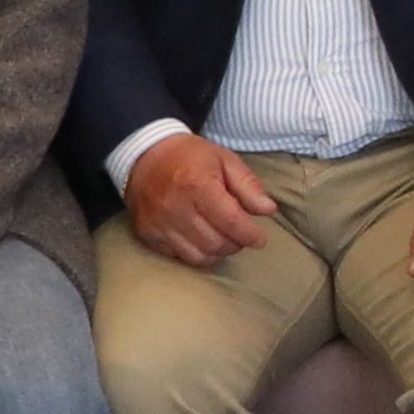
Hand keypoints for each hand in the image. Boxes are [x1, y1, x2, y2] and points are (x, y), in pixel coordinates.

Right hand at [120, 132, 278, 267]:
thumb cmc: (190, 157)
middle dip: (236, 244)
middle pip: (216, 243)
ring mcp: (159, 224)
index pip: (230, 222)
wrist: (145, 156)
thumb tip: (268, 210)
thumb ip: (248, 185)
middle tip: (242, 235)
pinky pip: (179, 257)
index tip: (260, 239)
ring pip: (198, 256)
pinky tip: (203, 240)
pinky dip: (197, 253)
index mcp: (197, 185)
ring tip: (225, 239)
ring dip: (218, 252)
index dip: (250, 235)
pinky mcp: (148, 235)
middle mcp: (175, 208)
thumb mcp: (225, 160)